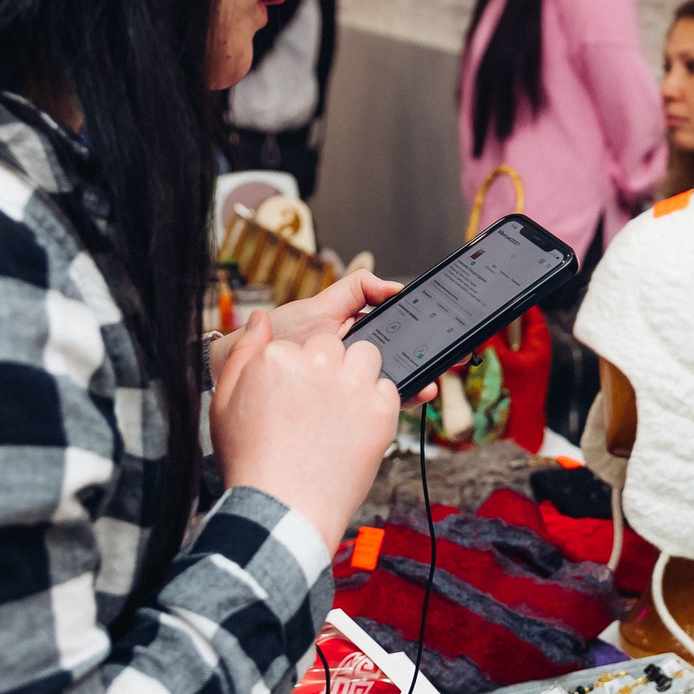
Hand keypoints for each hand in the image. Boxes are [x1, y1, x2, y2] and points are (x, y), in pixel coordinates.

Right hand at [209, 311, 399, 554]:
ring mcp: (352, 386)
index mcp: (278, 358)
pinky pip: (390, 388)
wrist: (282, 510)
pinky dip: (378, 404)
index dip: (300, 370)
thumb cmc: (251, 462)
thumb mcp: (226, 402)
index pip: (302, 344)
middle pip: (336, 344)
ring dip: (358, 376)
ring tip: (341, 413)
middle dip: (331, 367)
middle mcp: (318, 364)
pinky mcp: (381, 410)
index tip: (296, 397)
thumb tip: (260, 318)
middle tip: (319, 406)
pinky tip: (356, 429)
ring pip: (368, 357)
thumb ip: (245, 352)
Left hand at [249, 269, 435, 403]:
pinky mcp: (343, 406)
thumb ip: (357, 290)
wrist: (243, 367)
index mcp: (356, 338)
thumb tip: (395, 287)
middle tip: (450, 357)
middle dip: (428, 360)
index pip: (397, 335)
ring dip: (416, 382)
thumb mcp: (321, 305)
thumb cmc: (280, 335)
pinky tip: (412, 393)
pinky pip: (374, 403)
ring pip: (392, 385)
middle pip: (401, 361)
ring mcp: (350, 386)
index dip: (423, 335)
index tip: (446, 330)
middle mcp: (356, 363)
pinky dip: (397, 400)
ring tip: (431, 381)